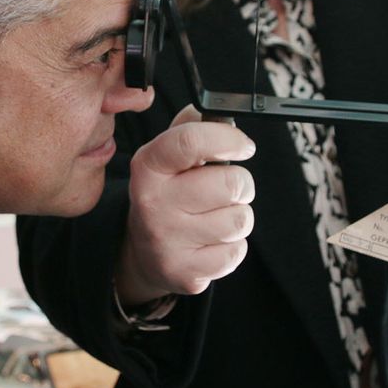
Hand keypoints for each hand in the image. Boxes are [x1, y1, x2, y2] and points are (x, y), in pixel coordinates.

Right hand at [116, 105, 255, 303]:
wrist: (143, 253)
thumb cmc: (167, 194)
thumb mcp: (167, 158)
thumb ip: (191, 129)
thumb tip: (219, 115)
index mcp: (148, 167)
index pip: (191, 140)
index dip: (228, 139)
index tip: (244, 146)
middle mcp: (152, 203)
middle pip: (231, 183)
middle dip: (240, 185)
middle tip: (227, 190)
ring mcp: (167, 241)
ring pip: (240, 220)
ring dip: (238, 216)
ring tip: (215, 217)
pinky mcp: (184, 272)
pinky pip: (236, 252)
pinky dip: (232, 247)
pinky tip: (211, 242)